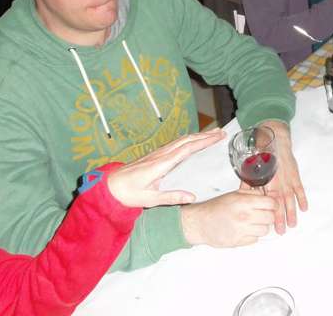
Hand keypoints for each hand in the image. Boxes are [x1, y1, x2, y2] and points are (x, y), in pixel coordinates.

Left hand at [107, 129, 224, 207]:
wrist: (110, 185)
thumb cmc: (128, 193)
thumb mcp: (150, 199)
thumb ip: (172, 197)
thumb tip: (192, 197)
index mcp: (162, 164)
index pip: (187, 148)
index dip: (204, 141)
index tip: (218, 137)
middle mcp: (161, 155)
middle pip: (187, 140)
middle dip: (205, 135)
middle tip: (222, 132)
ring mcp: (158, 153)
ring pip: (182, 140)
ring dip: (198, 135)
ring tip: (213, 133)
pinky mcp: (156, 155)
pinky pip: (176, 143)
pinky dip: (189, 139)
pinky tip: (194, 141)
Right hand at [179, 189, 276, 246]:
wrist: (200, 223)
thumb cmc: (215, 208)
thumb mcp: (234, 194)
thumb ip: (251, 194)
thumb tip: (265, 194)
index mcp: (244, 202)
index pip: (271, 203)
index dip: (273, 204)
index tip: (272, 205)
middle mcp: (244, 216)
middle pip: (270, 217)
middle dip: (268, 215)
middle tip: (263, 214)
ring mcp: (242, 230)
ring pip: (265, 230)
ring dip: (261, 226)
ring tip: (253, 222)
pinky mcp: (238, 242)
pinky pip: (255, 240)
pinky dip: (253, 235)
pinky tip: (246, 230)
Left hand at [258, 120, 307, 233]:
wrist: (276, 137)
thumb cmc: (262, 151)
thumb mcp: (252, 165)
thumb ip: (249, 179)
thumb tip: (243, 193)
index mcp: (268, 178)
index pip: (270, 199)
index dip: (271, 212)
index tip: (270, 224)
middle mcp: (280, 180)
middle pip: (281, 202)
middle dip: (281, 218)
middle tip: (281, 231)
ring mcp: (289, 178)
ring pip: (291, 198)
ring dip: (292, 212)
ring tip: (293, 224)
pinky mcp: (295, 175)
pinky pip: (300, 188)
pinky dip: (302, 198)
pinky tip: (304, 208)